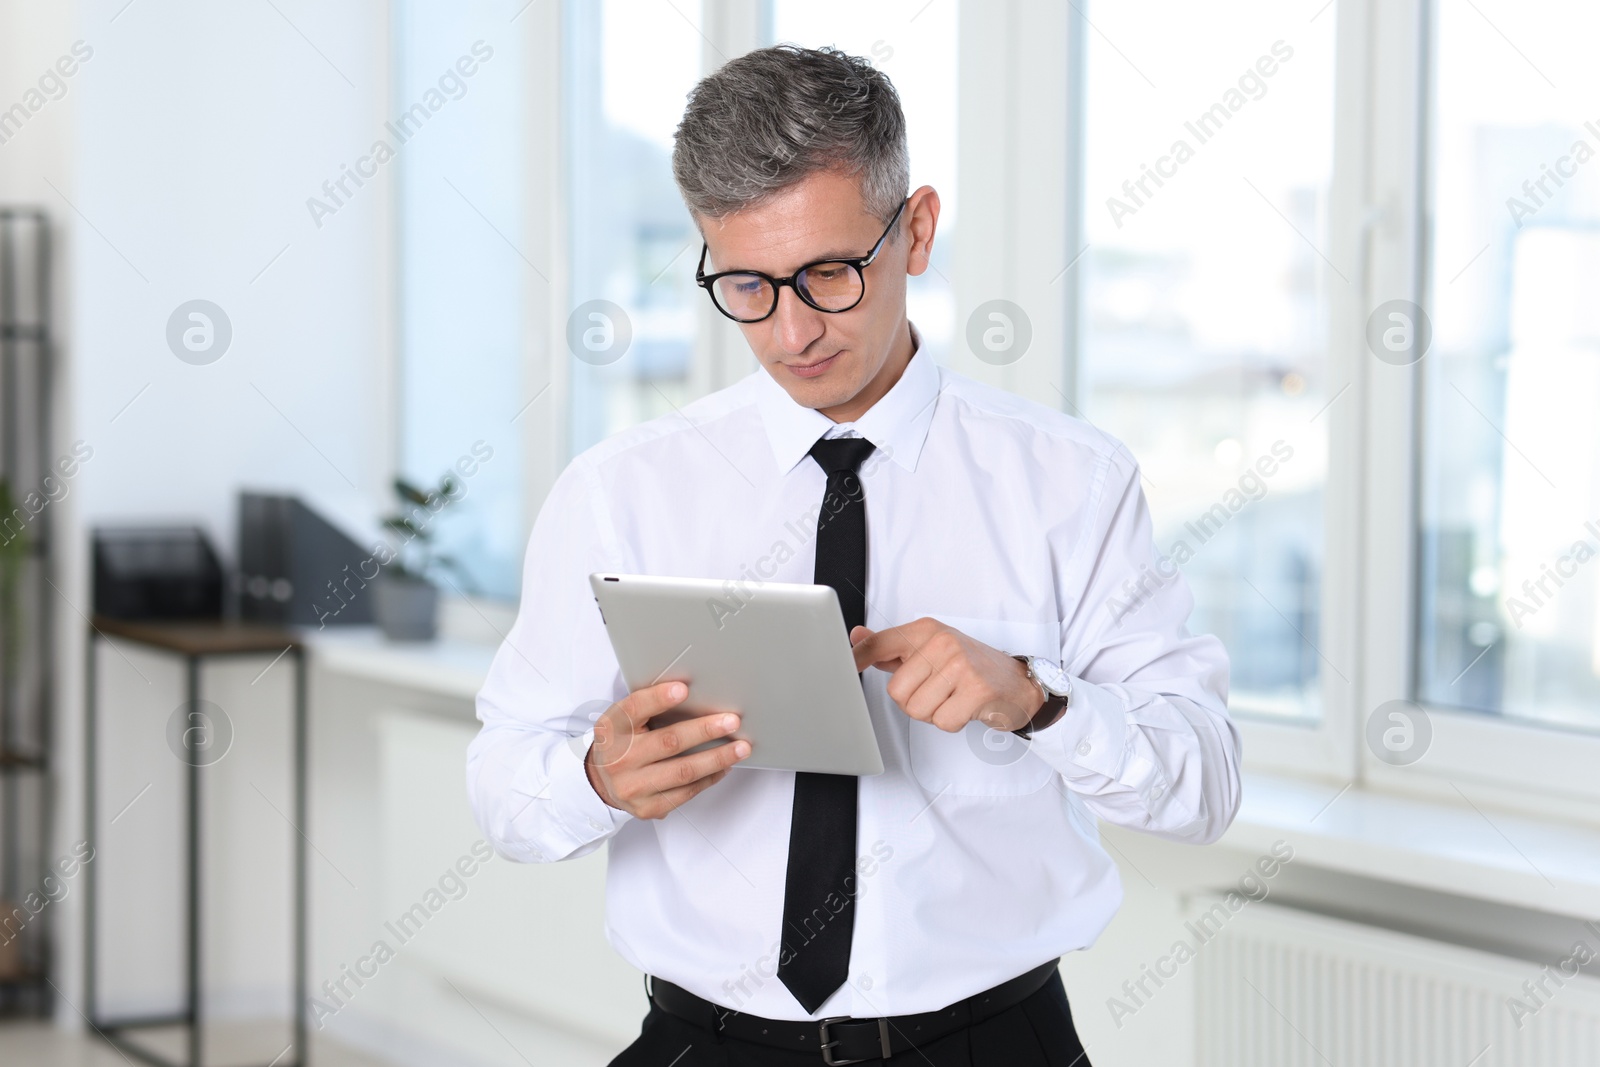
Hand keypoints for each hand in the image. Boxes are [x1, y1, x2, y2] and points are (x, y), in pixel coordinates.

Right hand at [584, 681, 750, 819]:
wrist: (602, 782)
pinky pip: (687, 792)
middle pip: (668, 742)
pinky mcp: (648, 807)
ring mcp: (633, 787)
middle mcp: (620, 759)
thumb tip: (693, 692)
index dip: (658, 699)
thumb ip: (647, 707)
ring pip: (683, 771)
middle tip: (731, 721)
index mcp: (612, 730)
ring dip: (717, 758)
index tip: (683, 688)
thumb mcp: (623, 720)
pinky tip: (724, 766)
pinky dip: (710, 777)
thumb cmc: (622, 743)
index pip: (633, 710)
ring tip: (740, 747)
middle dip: (705, 730)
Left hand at [851, 619, 1044, 732]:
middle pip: (896, 691)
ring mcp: (960, 664)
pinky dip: (951, 723)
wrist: (1018, 683)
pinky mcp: (976, 690)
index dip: (857, 657)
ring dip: (933, 713)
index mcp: (926, 630)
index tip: (845, 665)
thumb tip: (856, 637)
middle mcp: (941, 642)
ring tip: (953, 698)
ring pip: (917, 709)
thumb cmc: (971, 666)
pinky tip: (965, 708)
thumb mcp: (931, 648)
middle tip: (938, 692)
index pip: (879, 643)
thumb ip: (892, 647)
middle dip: (913, 701)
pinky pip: (942, 721)